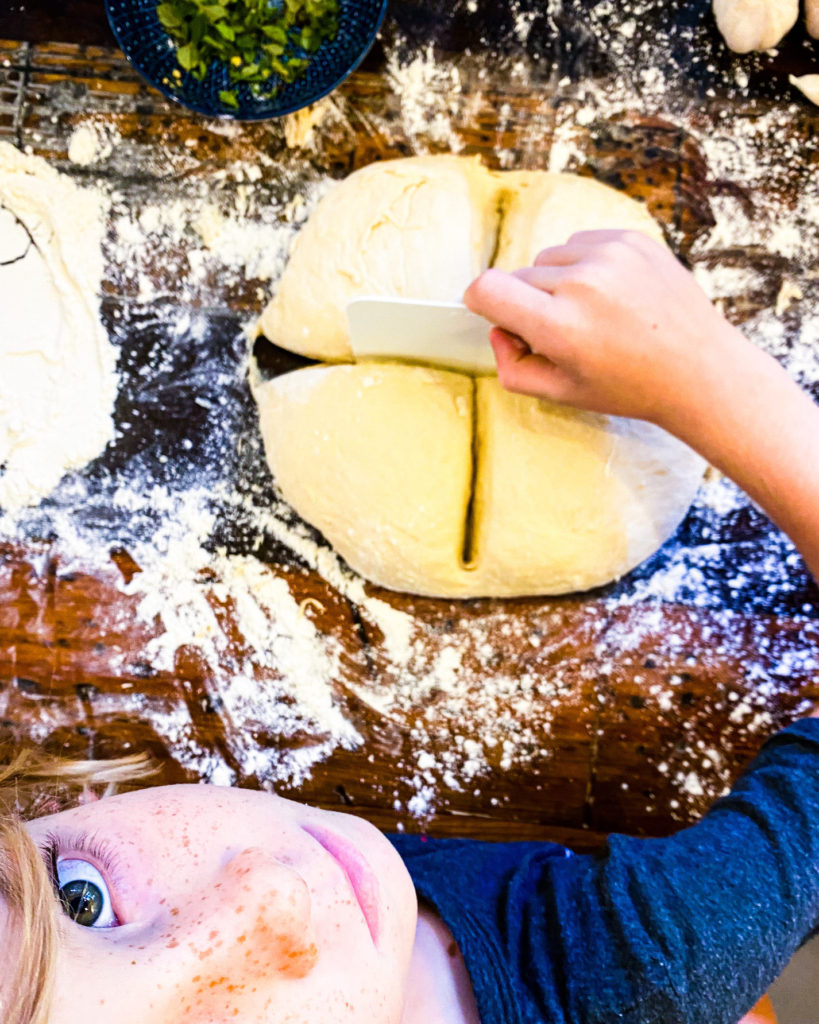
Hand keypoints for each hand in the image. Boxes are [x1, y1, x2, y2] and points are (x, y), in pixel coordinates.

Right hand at [463, 229, 746, 428]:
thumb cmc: (630, 386)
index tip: (490, 310)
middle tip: (562, 332)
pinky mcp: (631, 240)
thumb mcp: (561, 393)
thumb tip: (499, 329)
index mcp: (560, 326)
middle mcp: (582, 284)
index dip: (480, 300)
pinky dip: (585, 266)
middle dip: (528, 302)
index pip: (487, 288)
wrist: (700, 369)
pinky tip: (610, 295)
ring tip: (591, 313)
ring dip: (557, 282)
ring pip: (549, 258)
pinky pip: (581, 244)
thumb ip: (512, 366)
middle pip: (518, 276)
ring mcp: (610, 256)